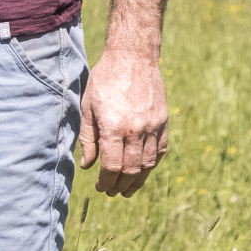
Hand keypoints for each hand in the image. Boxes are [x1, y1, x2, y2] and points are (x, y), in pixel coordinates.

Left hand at [78, 46, 167, 196]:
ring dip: (138, 180)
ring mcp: (153, 127)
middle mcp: (136, 130)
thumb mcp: (87, 108)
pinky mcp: (163, 122)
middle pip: (131, 170)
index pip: (112, 166)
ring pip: (148, 164)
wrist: (133, 58)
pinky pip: (160, 150)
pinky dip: (152, 164)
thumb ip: (89, 138)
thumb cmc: (104, 81)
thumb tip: (88, 165)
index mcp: (114, 128)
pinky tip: (143, 171)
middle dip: (121, 185)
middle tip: (113, 192)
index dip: (106, 181)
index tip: (100, 187)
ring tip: (128, 190)